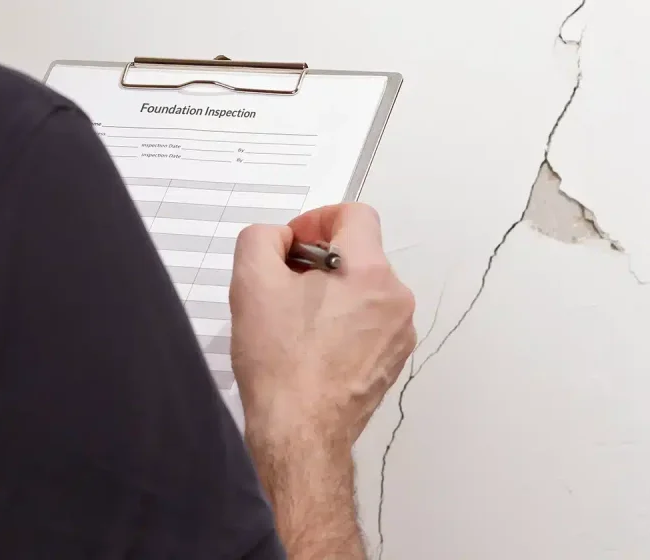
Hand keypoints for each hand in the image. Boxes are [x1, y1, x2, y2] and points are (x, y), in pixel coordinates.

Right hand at [229, 203, 416, 450]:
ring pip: (363, 291)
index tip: (292, 246)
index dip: (317, 220)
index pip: (355, 215)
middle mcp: (396, 300)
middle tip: (284, 287)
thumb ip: (262, 238)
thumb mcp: (252, 281)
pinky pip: (368, 324)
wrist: (299, 433)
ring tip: (295, 323)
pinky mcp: (391, 363)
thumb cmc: (280, 362)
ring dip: (331, 294)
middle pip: (358, 254)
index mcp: (371, 272)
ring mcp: (398, 335)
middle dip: (319, 262)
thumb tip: (282, 239)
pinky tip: (311, 348)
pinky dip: (342, 324)